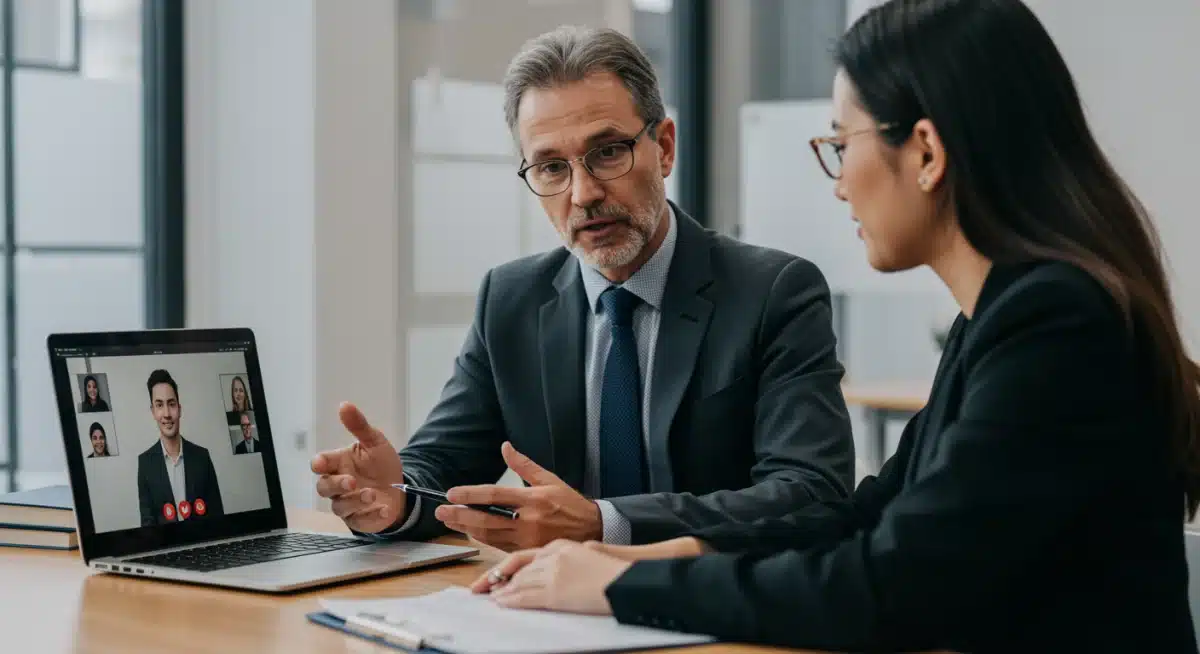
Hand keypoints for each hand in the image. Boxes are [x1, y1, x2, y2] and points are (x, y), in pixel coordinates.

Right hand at [311, 402, 406, 533]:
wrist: (401, 488)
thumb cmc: (381, 465)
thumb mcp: (375, 442)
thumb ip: (359, 426)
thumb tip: (344, 405)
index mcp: (338, 464)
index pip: (320, 464)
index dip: (319, 464)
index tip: (322, 463)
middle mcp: (338, 485)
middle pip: (324, 488)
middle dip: (336, 485)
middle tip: (352, 481)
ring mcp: (347, 504)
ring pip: (340, 506)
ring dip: (355, 501)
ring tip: (372, 494)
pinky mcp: (359, 520)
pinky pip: (359, 521)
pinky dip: (372, 516)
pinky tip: (384, 509)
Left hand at [435, 442, 600, 551]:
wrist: (592, 530)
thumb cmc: (570, 504)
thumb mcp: (549, 479)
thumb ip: (524, 465)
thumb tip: (505, 447)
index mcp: (533, 499)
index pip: (494, 495)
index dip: (470, 495)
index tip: (452, 494)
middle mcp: (527, 520)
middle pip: (485, 519)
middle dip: (459, 515)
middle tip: (440, 511)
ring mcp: (526, 538)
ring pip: (488, 535)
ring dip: (466, 528)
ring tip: (450, 520)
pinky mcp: (526, 551)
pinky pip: (497, 545)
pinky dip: (482, 538)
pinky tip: (470, 531)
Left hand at [469, 536, 705, 594]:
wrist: (629, 577)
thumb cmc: (617, 566)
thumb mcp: (593, 550)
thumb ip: (576, 551)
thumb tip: (575, 554)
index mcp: (562, 544)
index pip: (527, 554)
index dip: (508, 565)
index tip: (496, 573)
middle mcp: (554, 555)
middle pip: (518, 567)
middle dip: (496, 577)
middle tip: (480, 586)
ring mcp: (553, 572)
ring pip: (519, 581)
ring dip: (501, 590)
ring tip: (488, 597)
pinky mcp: (555, 591)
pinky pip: (526, 596)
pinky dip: (510, 600)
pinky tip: (502, 603)